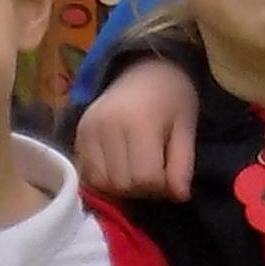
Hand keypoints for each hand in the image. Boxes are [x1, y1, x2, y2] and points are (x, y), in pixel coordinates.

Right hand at [71, 58, 197, 197]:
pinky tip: (119, 168)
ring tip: (136, 171)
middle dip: (142, 189)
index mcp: (139, 123)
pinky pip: (87, 174)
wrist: (143, 68)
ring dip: (121, 187)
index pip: (146, 178)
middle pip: (122, 184)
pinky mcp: (78, 134)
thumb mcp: (186, 127)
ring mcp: (88, 130)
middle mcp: (107, 127)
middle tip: (154, 174)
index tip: (170, 176)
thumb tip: (179, 197)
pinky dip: (104, 179)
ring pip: (102, 184)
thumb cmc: (172, 97)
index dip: (161, 187)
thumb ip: (182, 164)